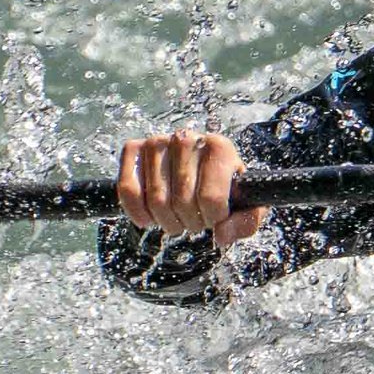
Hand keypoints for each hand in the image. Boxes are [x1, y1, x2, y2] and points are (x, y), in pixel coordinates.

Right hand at [115, 130, 268, 248]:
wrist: (199, 166)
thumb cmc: (224, 187)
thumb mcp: (245, 204)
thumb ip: (245, 222)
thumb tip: (221, 236)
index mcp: (219, 147)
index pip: (210, 197)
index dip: (213, 219)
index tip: (215, 219)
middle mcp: (186, 138)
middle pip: (182, 201)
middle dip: (191, 223)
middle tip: (195, 221)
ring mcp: (157, 141)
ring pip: (156, 200)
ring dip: (167, 222)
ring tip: (177, 219)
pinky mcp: (133, 148)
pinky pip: (128, 190)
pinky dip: (137, 212)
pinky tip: (150, 219)